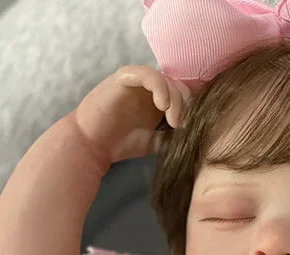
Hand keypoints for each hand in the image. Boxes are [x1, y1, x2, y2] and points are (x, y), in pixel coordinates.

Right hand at [74, 65, 191, 164]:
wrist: (93, 145)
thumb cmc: (121, 143)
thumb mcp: (156, 142)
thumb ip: (173, 134)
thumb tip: (196, 134)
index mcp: (157, 100)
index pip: (183, 95)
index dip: (191, 108)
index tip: (189, 128)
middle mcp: (149, 88)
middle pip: (179, 86)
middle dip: (186, 105)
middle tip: (180, 126)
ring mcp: (137, 81)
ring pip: (167, 80)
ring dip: (175, 100)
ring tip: (172, 121)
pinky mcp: (125, 77)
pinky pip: (149, 74)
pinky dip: (160, 88)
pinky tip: (161, 106)